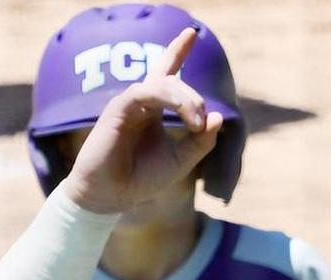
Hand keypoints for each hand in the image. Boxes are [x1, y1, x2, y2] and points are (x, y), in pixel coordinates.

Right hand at [62, 28, 222, 213]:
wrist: (113, 196)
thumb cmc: (143, 178)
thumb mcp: (182, 160)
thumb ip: (200, 140)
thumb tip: (217, 117)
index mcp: (154, 110)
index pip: (166, 72)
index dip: (178, 51)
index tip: (191, 32)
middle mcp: (141, 102)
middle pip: (172, 81)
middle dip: (193, 99)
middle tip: (201, 124)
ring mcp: (128, 104)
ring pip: (162, 84)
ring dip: (185, 99)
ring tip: (195, 122)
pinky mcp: (117, 109)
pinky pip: (145, 92)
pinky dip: (169, 99)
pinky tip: (185, 116)